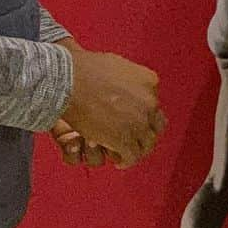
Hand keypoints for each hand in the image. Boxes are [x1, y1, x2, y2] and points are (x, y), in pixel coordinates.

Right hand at [61, 49, 165, 168]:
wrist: (71, 81)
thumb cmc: (87, 69)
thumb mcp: (119, 66)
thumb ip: (129, 79)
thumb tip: (127, 84)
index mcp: (150, 81)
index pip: (154, 103)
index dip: (144, 114)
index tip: (133, 119)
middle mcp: (150, 102)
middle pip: (156, 125)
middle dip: (145, 132)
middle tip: (133, 138)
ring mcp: (139, 122)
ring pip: (147, 143)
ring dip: (137, 148)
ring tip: (125, 152)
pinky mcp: (125, 139)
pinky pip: (133, 156)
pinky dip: (126, 160)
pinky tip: (119, 160)